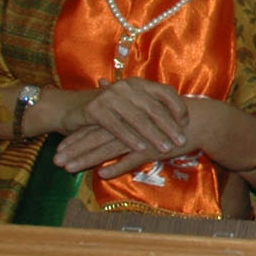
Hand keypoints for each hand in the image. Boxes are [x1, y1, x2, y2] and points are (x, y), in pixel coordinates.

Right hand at [52, 78, 187, 154]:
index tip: (186, 123)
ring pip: (138, 119)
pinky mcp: (95, 110)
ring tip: (166, 148)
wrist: (66, 108)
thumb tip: (182, 119)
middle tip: (181, 141)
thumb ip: (150, 107)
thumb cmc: (106, 109)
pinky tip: (141, 148)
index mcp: (138, 83)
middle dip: (169, 127)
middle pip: (154, 108)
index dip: (178, 107)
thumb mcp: (130, 104)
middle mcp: (126, 87)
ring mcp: (110, 97)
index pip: (165, 92)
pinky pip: (118, 127)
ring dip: (154, 135)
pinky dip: (130, 138)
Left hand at [53, 96, 244, 179]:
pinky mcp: (154, 147)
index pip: (96, 128)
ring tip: (68, 168)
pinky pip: (133, 158)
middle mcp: (130, 125)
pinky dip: (118, 166)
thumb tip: (102, 81)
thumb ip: (122, 98)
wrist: (200, 122)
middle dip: (74, 150)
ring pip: (108, 149)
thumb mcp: (145, 105)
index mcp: (126, 117)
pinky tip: (102, 174)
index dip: (76, 138)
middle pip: (96, 138)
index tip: (58, 148)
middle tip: (55, 161)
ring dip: (87, 159)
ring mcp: (141, 137)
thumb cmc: (171, 116)